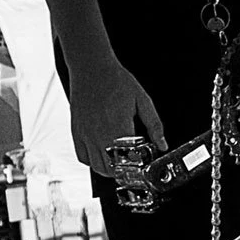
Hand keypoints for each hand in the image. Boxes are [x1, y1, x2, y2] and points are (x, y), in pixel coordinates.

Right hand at [67, 58, 166, 174]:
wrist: (91, 68)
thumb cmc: (116, 80)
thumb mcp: (142, 100)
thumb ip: (154, 125)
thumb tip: (162, 144)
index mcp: (119, 128)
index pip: (129, 160)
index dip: (138, 166)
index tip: (144, 164)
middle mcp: (99, 135)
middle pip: (111, 169)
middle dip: (124, 171)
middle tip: (132, 164)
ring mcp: (86, 135)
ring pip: (96, 167)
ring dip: (109, 169)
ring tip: (119, 160)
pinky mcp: (77, 132)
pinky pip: (82, 157)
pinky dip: (91, 161)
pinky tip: (102, 153)